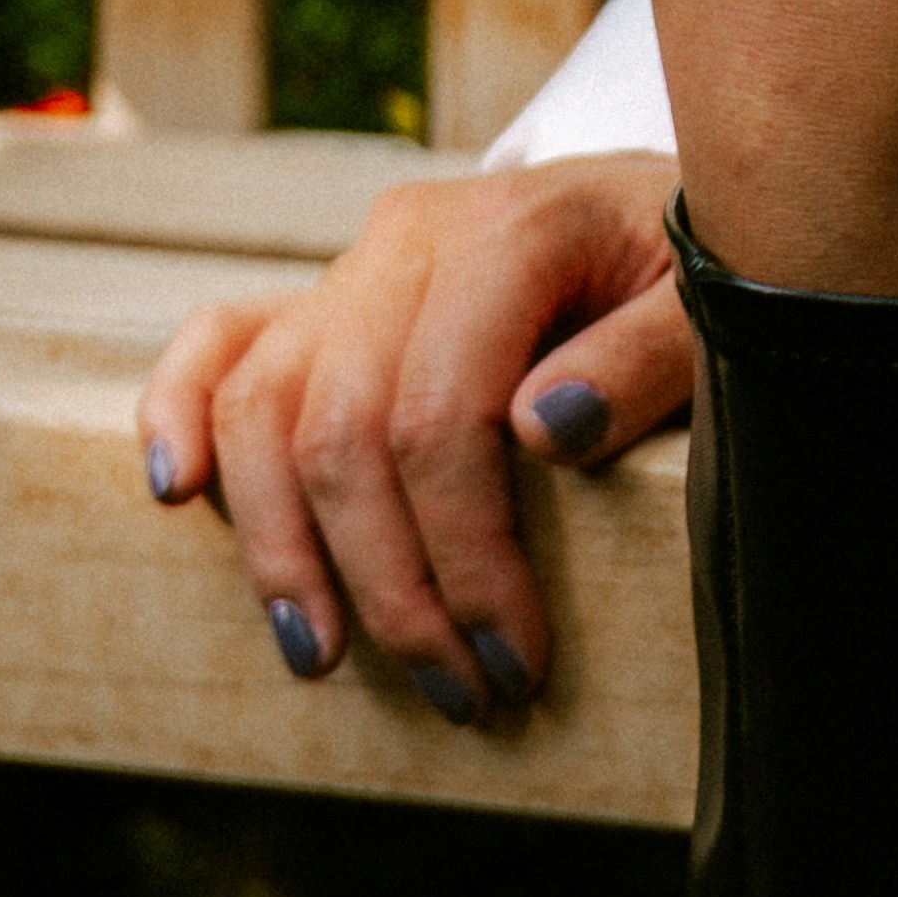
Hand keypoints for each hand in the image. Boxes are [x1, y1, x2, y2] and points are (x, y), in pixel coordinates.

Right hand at [133, 152, 688, 720]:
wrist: (682, 206)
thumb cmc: (703, 277)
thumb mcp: (719, 310)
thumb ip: (646, 358)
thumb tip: (543, 432)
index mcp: (509, 235)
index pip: (441, 418)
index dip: (466, 556)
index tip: (513, 661)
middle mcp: (409, 242)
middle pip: (342, 430)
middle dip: (390, 585)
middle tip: (457, 690)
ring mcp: (356, 267)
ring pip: (265, 406)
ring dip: (283, 546)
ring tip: (321, 657)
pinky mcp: (325, 296)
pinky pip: (221, 341)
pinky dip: (180, 410)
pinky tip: (178, 495)